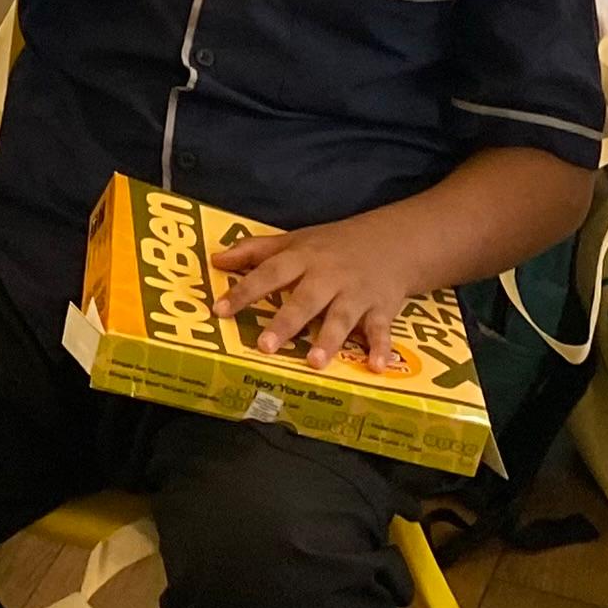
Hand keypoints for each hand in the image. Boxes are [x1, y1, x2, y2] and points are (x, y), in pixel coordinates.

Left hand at [210, 212, 419, 368]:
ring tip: (314, 362)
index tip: (221, 310)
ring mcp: (356, 293)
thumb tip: (216, 260)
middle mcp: (328, 276)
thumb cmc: (333, 245)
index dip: (244, 290)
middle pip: (305, 299)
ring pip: (341, 317)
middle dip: (286, 322)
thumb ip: (255, 251)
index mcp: (303, 258)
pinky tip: (376, 367)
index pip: (269, 273)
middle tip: (265, 346)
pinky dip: (381, 348)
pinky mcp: (381, 307)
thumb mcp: (295, 240)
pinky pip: (380, 330)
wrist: (392, 241)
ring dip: (329, 340)